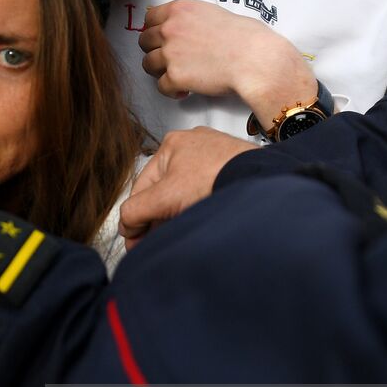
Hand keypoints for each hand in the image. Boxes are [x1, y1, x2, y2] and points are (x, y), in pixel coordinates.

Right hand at [119, 127, 256, 247]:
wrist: (261, 180)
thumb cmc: (218, 178)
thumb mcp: (165, 198)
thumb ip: (135, 211)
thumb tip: (126, 225)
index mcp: (171, 144)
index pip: (142, 187)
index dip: (135, 217)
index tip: (134, 240)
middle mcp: (192, 145)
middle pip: (164, 190)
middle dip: (157, 218)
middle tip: (154, 242)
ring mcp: (215, 156)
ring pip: (185, 192)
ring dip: (177, 215)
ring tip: (179, 233)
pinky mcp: (233, 167)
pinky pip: (206, 191)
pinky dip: (199, 206)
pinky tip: (201, 221)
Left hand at [138, 0, 316, 121]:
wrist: (255, 59)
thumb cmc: (246, 37)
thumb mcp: (215, 13)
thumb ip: (192, 19)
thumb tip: (186, 29)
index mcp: (180, 9)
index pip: (150, 17)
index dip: (154, 29)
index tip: (161, 38)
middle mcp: (170, 29)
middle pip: (144, 41)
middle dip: (154, 51)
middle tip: (170, 59)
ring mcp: (170, 53)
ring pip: (147, 64)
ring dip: (160, 71)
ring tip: (177, 75)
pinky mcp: (174, 77)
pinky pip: (161, 87)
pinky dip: (172, 91)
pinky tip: (185, 91)